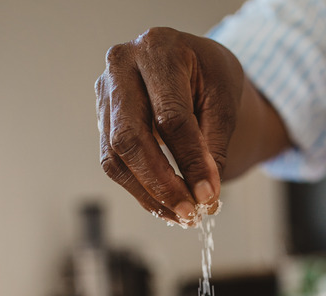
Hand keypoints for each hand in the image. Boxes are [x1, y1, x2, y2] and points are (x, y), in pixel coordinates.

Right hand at [96, 27, 243, 224]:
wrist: (192, 63)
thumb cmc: (209, 76)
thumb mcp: (223, 101)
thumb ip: (213, 147)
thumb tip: (205, 196)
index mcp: (158, 49)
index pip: (171, 117)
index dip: (190, 161)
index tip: (208, 195)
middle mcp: (121, 65)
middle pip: (130, 137)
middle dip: (160, 183)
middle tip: (188, 212)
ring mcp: (105, 91)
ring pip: (115, 155)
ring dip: (147, 193)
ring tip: (179, 215)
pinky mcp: (102, 116)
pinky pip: (113, 161)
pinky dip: (139, 188)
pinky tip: (164, 204)